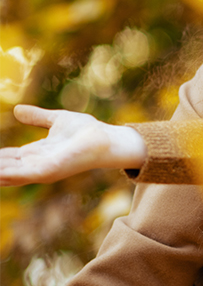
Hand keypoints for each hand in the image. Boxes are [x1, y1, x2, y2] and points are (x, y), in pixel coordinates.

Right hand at [0, 105, 146, 185]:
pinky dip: (5, 175)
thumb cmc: (88, 132)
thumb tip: (16, 110)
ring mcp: (40, 170)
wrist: (109, 139)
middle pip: (2, 167)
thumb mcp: (56, 120)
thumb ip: (37, 117)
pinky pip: (21, 175)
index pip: (4, 158)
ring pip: (6, 174)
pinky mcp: (48, 170)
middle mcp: (34, 165)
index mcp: (34, 154)